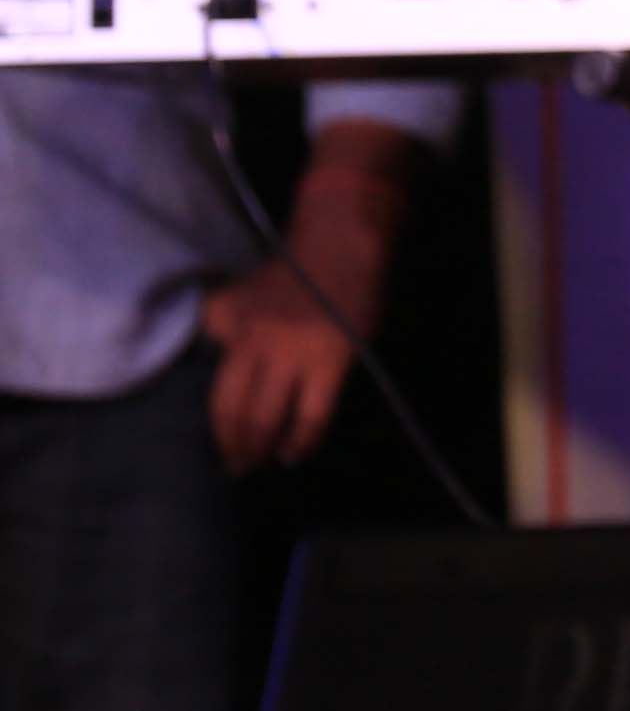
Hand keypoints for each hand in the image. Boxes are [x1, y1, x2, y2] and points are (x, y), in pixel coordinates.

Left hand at [203, 121, 415, 471]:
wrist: (341, 243)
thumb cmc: (291, 272)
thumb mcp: (239, 295)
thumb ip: (221, 327)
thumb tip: (206, 359)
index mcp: (234, 331)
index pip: (220, 397)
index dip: (220, 432)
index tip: (223, 450)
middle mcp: (260, 345)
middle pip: (241, 414)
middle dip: (239, 449)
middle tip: (240, 467)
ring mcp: (298, 353)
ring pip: (272, 418)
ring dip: (265, 449)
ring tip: (266, 462)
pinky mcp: (334, 358)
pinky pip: (315, 413)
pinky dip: (303, 439)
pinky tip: (295, 452)